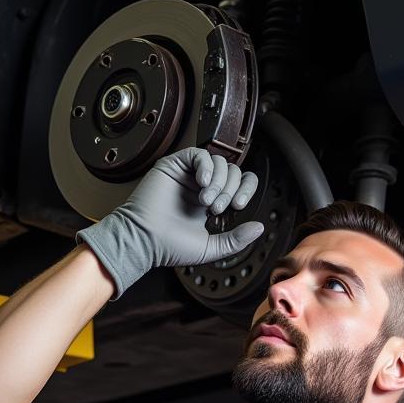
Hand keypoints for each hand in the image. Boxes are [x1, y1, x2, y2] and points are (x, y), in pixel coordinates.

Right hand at [76, 148, 264, 298]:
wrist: (144, 241)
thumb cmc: (170, 247)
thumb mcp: (211, 248)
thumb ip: (236, 240)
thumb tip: (259, 228)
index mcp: (210, 201)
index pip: (238, 183)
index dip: (245, 189)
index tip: (239, 206)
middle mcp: (200, 186)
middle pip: (232, 171)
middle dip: (230, 190)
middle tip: (216, 208)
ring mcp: (188, 174)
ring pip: (219, 162)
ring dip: (219, 182)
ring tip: (206, 201)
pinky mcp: (174, 165)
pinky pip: (199, 154)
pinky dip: (206, 167)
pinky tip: (201, 184)